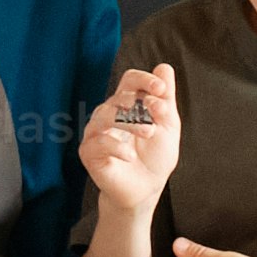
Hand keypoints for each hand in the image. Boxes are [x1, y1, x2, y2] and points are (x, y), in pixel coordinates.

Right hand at [77, 64, 181, 209]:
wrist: (147, 188)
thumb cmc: (155, 157)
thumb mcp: (168, 125)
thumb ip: (165, 99)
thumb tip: (164, 67)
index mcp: (128, 104)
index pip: (129, 80)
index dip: (144, 80)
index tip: (161, 90)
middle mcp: (109, 114)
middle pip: (118, 96)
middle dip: (139, 103)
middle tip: (158, 116)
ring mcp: (96, 132)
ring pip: (105, 116)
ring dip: (130, 122)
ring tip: (149, 133)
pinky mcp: (89, 152)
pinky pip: (98, 142)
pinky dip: (117, 147)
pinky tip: (130, 155)